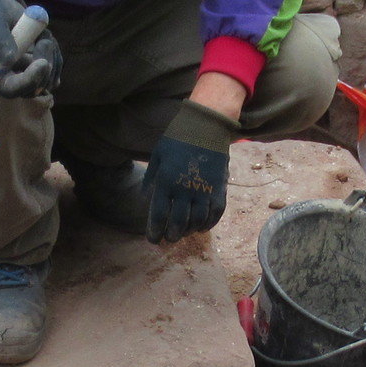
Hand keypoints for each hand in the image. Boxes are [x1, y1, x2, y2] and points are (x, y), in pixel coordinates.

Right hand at [0, 0, 60, 99]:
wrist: (3, 10)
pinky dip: (55, 52)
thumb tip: (9, 60)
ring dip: (50, 54)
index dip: (28, 81)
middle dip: (44, 68)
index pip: (10, 89)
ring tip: (40, 33)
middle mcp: (9, 79)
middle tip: (45, 41)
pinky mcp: (40, 70)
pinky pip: (56, 67)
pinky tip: (43, 37)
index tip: (42, 64)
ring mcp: (26, 76)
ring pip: (48, 78)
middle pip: (33, 89)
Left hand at [145, 100, 234, 243]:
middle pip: (178, 223)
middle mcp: (185, 190)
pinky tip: (201, 227)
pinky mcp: (219, 189)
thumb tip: (146, 198)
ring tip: (183, 233)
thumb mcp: (157, 155)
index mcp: (166, 182)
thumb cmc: (178, 138)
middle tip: (168, 239)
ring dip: (189, 231)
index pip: (158, 216)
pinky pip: (215, 214)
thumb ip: (151, 178)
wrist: (206, 126)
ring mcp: (204, 190)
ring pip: (197, 221)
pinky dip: (208, 224)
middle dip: (171, 236)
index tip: (153, 240)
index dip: (155, 232)